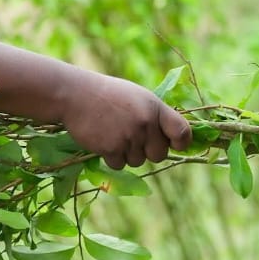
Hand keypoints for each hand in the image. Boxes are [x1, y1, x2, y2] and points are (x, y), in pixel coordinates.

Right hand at [61, 75, 191, 169]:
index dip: (181, 143)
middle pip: (159, 154)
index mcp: (155, 107)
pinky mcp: (112, 148)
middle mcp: (145, 123)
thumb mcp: (138, 97)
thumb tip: (173, 139)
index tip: (175, 145)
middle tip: (133, 138)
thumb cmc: (108, 95)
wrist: (76, 94)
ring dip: (127, 153)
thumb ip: (155, 116)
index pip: (182, 132)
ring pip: (138, 161)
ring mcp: (129, 136)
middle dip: (148, 151)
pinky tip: (103, 139)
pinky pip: (120, 164)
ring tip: (113, 133)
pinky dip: (112, 157)